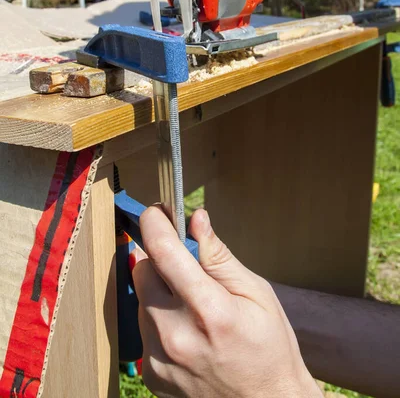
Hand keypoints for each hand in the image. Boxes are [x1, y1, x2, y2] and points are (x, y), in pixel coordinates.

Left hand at [132, 206, 322, 397]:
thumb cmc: (269, 348)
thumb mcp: (256, 293)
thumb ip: (219, 256)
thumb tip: (196, 220)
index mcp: (208, 310)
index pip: (163, 252)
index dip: (155, 222)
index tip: (157, 211)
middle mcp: (175, 335)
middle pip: (143, 271)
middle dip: (161, 258)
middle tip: (186, 264)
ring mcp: (158, 359)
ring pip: (141, 299)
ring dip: (159, 290)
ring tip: (191, 305)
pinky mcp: (150, 374)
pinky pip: (143, 328)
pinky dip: (158, 318)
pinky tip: (186, 330)